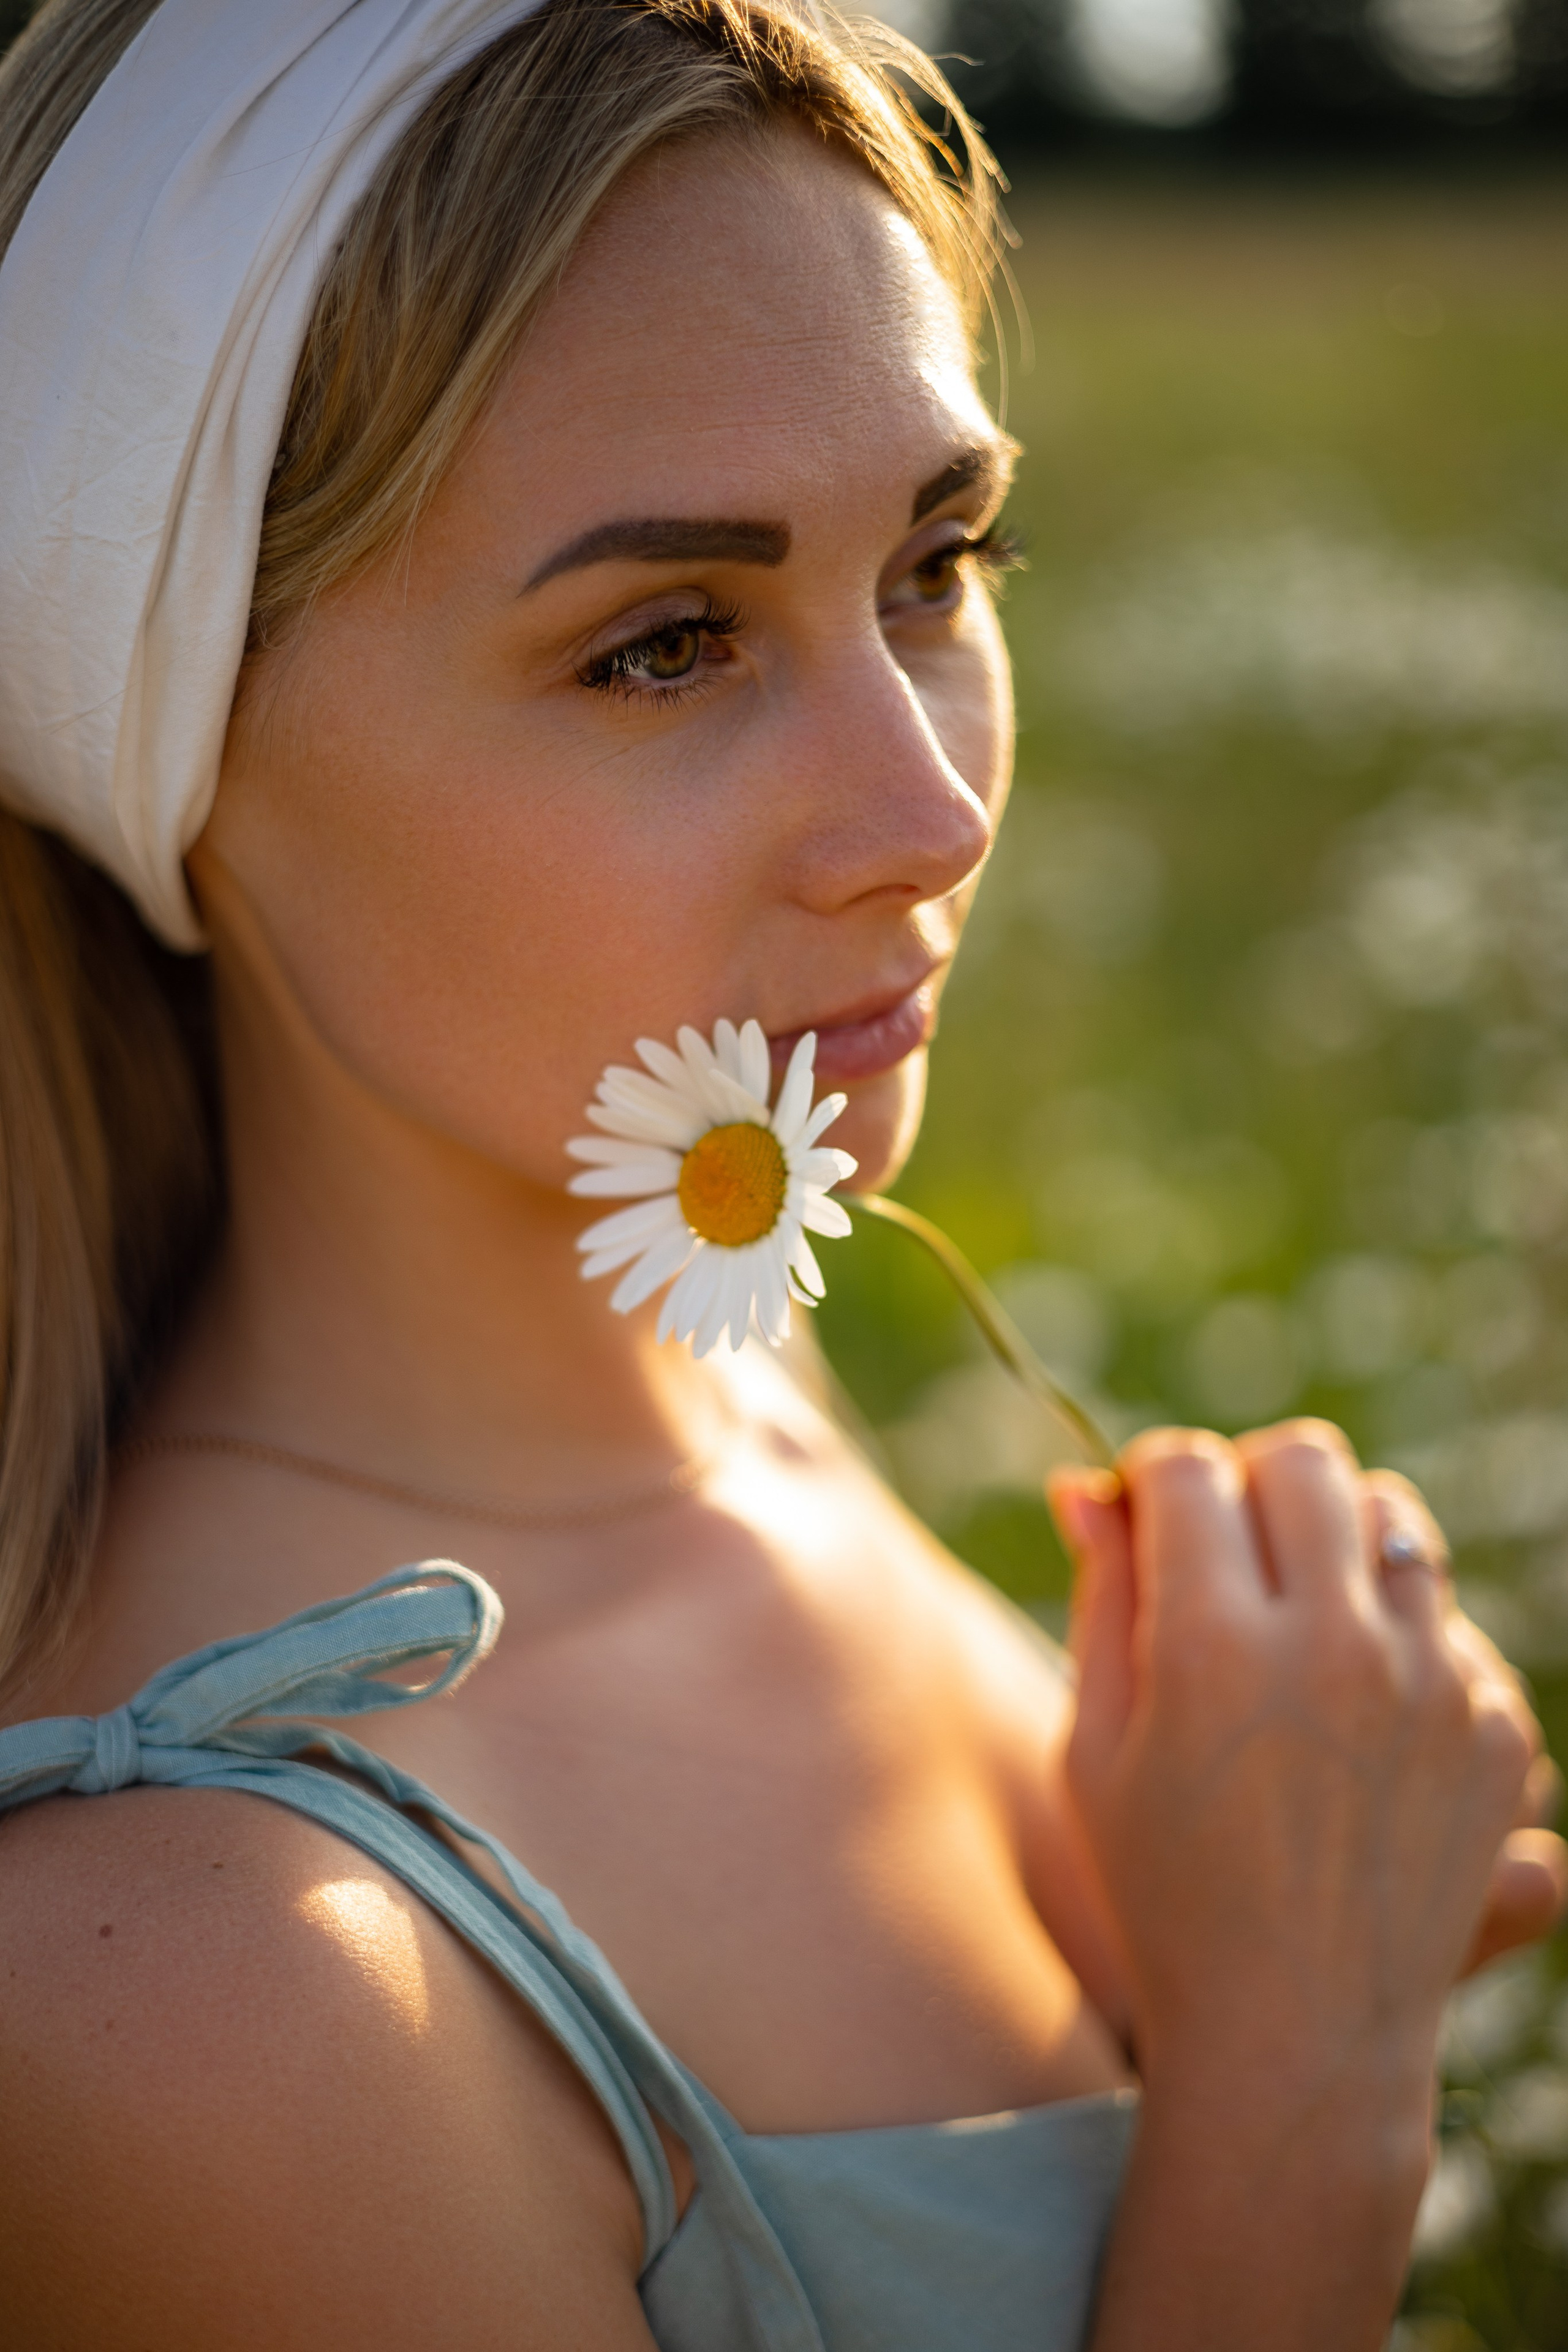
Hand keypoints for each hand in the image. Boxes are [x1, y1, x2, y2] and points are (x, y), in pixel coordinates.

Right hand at [1049, 1421, 1558, 2105]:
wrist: (1297, 2041)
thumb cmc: (1166, 1894)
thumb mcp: (1095, 1751)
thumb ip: (1100, 1600)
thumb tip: (1087, 1483)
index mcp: (1213, 1650)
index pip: (1189, 1469)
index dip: (1153, 1477)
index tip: (1147, 1515)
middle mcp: (1334, 1649)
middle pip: (1301, 1461)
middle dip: (1248, 1482)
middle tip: (1224, 1551)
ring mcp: (1431, 1685)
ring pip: (1391, 1515)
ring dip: (1332, 1541)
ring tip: (1296, 1615)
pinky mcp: (1494, 1726)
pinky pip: (1447, 1613)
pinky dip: (1397, 1630)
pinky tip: (1355, 1703)